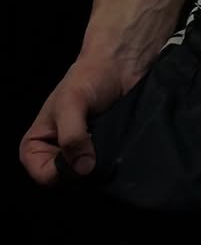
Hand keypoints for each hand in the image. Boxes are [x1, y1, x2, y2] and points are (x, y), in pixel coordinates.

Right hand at [19, 56, 132, 186]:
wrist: (119, 65)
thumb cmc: (88, 78)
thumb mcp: (72, 104)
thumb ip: (72, 135)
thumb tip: (83, 168)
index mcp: (36, 145)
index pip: (44, 176)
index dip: (62, 171)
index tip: (80, 155)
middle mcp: (55, 153)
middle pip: (68, 179)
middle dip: (84, 169)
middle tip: (99, 148)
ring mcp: (79, 154)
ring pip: (88, 175)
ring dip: (100, 165)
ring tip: (111, 144)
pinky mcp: (101, 152)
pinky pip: (105, 167)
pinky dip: (112, 160)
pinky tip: (119, 147)